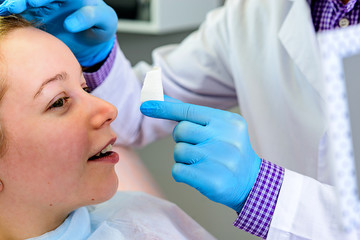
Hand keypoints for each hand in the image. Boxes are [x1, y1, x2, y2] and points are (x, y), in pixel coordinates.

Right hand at [0, 0, 117, 66]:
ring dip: (15, 4)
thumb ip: (91, 17)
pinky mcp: (37, 18)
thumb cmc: (102, 28)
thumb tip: (71, 22)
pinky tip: (5, 15)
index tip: (35, 3)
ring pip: (27, 2)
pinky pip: (23, 13)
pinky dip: (13, 13)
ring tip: (7, 10)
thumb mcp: (106, 21)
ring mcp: (45, 7)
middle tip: (16, 6)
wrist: (94, 42)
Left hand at [140, 97, 260, 211]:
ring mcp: (219, 160)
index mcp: (228, 122)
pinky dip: (182, 173)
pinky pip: (178, 170)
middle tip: (199, 147)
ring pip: (179, 151)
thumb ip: (192, 115)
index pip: (189, 111)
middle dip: (182, 138)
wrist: (251, 183)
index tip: (145, 105)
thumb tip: (160, 98)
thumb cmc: (228, 152)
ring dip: (183, 158)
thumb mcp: (220, 128)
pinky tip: (198, 175)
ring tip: (202, 162)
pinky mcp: (211, 180)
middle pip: (181, 130)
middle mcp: (226, 138)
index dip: (165, 108)